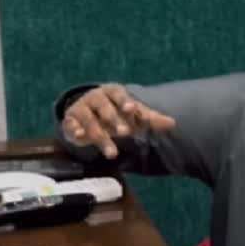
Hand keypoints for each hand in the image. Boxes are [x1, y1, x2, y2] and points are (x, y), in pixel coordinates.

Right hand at [61, 84, 175, 158]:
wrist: (89, 113)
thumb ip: (151, 119)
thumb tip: (173, 123)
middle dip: (115, 120)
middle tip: (126, 132)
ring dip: (101, 136)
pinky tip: (80, 138)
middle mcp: (95, 98)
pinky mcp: (70, 121)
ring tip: (113, 153)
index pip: (119, 94)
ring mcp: (81, 108)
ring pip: (90, 121)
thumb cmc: (116, 112)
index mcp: (112, 92)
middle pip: (105, 108)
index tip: (131, 109)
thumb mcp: (132, 115)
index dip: (125, 101)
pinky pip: (71, 125)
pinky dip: (75, 131)